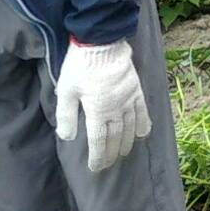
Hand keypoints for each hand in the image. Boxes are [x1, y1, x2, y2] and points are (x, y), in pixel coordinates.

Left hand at [52, 38, 152, 175]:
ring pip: (130, 127)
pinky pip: (143, 111)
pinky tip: (142, 134)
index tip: (96, 168)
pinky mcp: (136, 89)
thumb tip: (67, 137)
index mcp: (97, 111)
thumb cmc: (80, 66)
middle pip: (115, 137)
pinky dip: (143, 124)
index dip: (98, 157)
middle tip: (109, 164)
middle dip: (111, 153)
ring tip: (123, 154)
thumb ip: (66, 115)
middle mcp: (116, 109)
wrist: (102, 42)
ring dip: (126, 143)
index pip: (99, 141)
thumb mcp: (66, 90)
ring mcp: (129, 100)